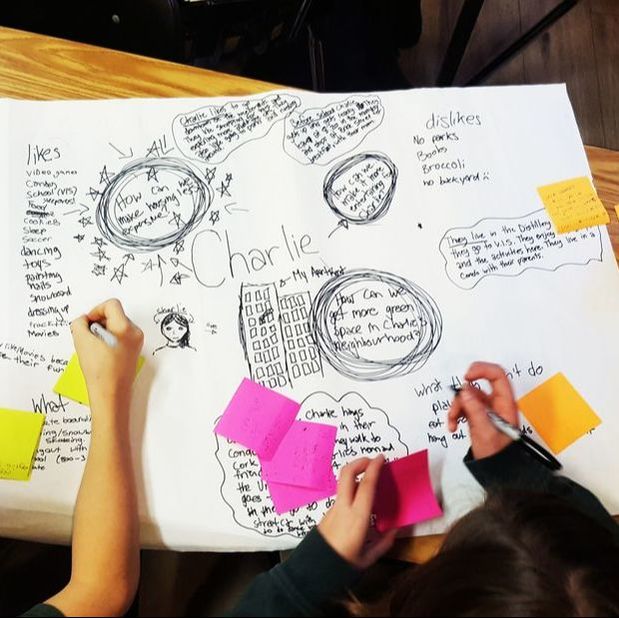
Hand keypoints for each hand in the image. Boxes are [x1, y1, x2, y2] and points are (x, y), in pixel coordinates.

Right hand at [70, 299, 143, 414]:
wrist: (110, 393)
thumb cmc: (98, 369)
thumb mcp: (81, 340)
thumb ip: (79, 323)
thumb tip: (84, 320)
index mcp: (125, 327)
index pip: (112, 304)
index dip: (96, 310)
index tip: (88, 323)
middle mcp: (135, 332)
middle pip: (115, 315)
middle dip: (99, 322)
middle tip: (88, 336)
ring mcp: (136, 343)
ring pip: (118, 326)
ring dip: (103, 331)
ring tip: (94, 347)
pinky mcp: (134, 351)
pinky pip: (121, 337)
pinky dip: (109, 340)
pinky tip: (100, 353)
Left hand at [318, 456, 396, 569]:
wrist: (314, 569)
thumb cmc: (343, 564)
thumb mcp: (368, 558)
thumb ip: (384, 543)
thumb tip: (395, 530)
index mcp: (357, 517)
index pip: (366, 485)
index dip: (374, 468)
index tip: (381, 458)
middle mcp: (344, 507)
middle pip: (347, 473)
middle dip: (360, 461)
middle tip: (373, 461)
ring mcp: (334, 507)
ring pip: (345, 483)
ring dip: (357, 475)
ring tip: (370, 479)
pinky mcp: (329, 510)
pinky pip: (343, 494)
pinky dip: (354, 489)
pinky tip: (362, 498)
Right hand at [447, 361, 518, 459]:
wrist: (497, 470)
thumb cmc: (499, 455)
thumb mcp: (486, 432)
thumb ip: (475, 410)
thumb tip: (464, 390)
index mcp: (505, 403)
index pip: (497, 375)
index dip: (481, 370)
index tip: (466, 377)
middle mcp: (496, 403)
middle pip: (477, 385)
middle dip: (462, 394)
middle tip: (457, 401)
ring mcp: (486, 409)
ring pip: (466, 397)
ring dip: (456, 407)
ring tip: (453, 422)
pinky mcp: (477, 415)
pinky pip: (462, 407)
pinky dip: (455, 414)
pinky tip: (453, 425)